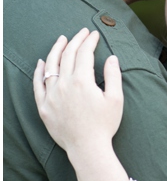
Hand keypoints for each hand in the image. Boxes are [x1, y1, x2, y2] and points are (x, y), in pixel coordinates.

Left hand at [33, 28, 123, 156]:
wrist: (87, 147)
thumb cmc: (105, 124)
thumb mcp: (116, 99)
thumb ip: (113, 75)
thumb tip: (111, 58)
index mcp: (82, 81)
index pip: (84, 53)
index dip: (89, 41)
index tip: (94, 34)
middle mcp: (64, 84)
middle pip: (67, 55)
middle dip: (75, 41)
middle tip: (82, 33)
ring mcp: (51, 95)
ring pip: (50, 66)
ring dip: (56, 50)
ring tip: (62, 39)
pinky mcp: (43, 106)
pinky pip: (38, 84)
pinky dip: (39, 71)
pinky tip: (42, 62)